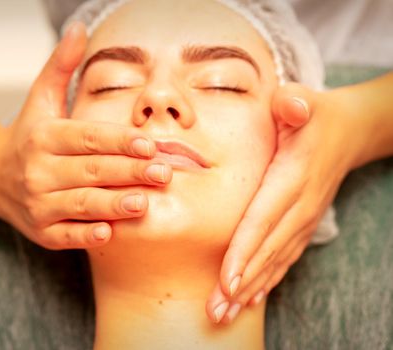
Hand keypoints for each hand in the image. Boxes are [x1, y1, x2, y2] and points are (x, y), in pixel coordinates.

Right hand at [0, 22, 171, 248]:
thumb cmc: (29, 136)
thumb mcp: (40, 100)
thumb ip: (61, 66)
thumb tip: (79, 28)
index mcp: (44, 136)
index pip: (87, 137)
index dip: (118, 141)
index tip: (149, 144)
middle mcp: (38, 170)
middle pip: (90, 170)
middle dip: (128, 171)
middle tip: (163, 172)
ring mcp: (38, 203)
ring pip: (80, 203)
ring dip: (112, 204)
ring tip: (144, 202)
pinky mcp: (41, 230)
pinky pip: (66, 235)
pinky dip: (86, 235)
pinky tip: (110, 233)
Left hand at [205, 82, 366, 323]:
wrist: (349, 132)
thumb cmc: (314, 115)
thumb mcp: (304, 102)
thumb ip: (295, 104)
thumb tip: (292, 105)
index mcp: (293, 176)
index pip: (263, 218)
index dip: (246, 249)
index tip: (227, 279)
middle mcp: (300, 205)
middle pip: (266, 250)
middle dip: (240, 282)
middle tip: (216, 312)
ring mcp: (303, 219)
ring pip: (275, 261)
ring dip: (249, 289)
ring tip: (224, 315)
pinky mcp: (303, 225)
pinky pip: (285, 258)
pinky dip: (267, 280)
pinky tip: (249, 299)